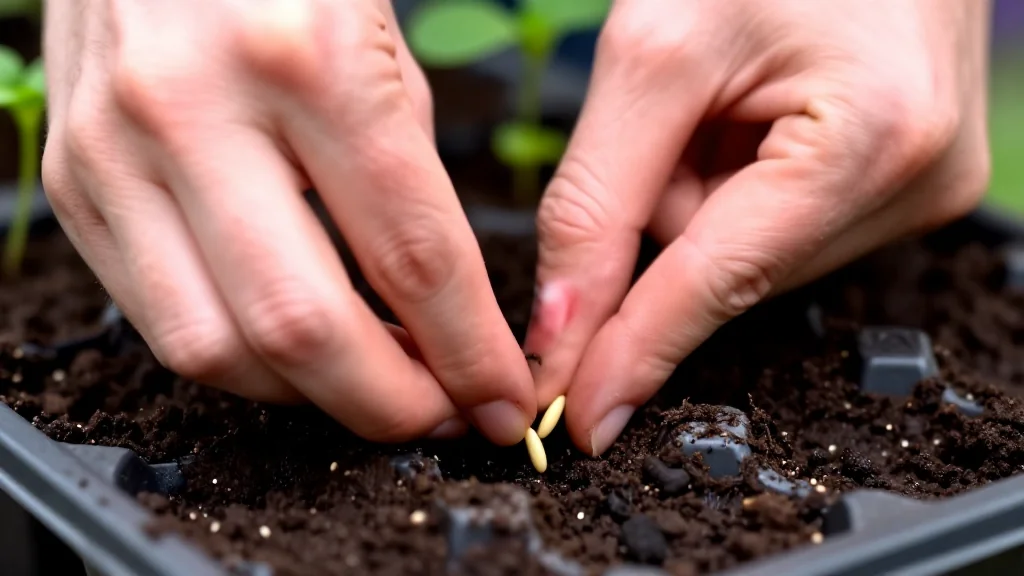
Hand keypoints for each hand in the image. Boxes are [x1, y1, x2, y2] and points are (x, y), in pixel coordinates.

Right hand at [40, 0, 534, 444]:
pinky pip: (156, 318)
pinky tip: (289, 348)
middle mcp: (197, 109)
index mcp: (309, 60)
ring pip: (215, 349)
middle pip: (302, 327)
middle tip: (440, 414)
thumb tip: (429, 308)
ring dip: (307, 396)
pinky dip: (239, 357)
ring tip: (367, 385)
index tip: (502, 400)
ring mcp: (116, 151)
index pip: (412, 257)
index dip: (469, 353)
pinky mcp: (72, 184)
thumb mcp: (378, 44)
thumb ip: (404, 180)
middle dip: (389, 403)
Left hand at [525, 0, 991, 455]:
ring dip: (702, 187)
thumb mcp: (656, 48)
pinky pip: (776, 222)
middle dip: (668, 208)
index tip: (575, 418)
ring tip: (728, 97)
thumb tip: (563, 324)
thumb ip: (598, 196)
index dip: (635, 350)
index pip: (719, 281)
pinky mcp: (900, 182)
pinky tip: (751, 114)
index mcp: (870, 140)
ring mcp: (918, 186)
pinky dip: (734, 180)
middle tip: (681, 114)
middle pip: (728, 266)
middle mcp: (915, 182)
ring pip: (746, 248)